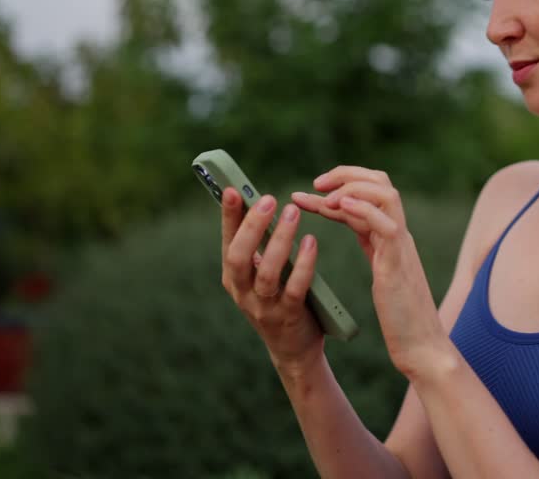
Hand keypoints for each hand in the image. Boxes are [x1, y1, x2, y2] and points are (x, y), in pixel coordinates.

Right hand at [219, 187, 324, 371]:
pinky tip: (310, 242)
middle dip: (252, 227)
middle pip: (238, 258)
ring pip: (267, 273)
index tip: (233, 189)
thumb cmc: (279, 300)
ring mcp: (264, 307)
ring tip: (293, 213)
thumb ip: (260, 247)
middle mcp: (242, 293)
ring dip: (279, 240)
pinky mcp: (289, 317)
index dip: (229, 216)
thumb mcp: (263, 273)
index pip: (227, 242)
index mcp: (233, 278)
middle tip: (269, 199)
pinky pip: (295, 288)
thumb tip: (261, 204)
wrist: (294, 348)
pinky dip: (303, 264)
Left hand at [292, 166, 447, 377]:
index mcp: (389, 236)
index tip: (306, 192)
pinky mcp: (399, 263)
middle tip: (315, 183)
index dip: (336, 188)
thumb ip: (373, 248)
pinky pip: (387, 225)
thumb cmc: (402, 318)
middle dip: (346, 175)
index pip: (366, 196)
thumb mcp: (383, 273)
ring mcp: (400, 246)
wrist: (422, 346)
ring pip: (386, 194)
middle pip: (380, 182)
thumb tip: (356, 229)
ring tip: (325, 196)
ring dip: (352, 188)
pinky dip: (363, 209)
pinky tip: (339, 206)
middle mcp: (398, 234)